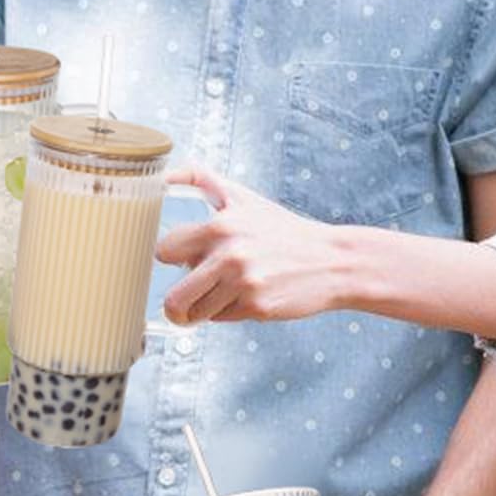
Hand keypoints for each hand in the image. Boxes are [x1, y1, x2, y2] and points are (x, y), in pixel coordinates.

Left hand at [155, 166, 348, 324]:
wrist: (332, 260)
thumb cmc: (283, 231)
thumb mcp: (244, 198)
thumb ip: (201, 180)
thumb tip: (163, 177)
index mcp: (220, 226)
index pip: (164, 251)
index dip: (169, 258)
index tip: (178, 260)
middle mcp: (229, 255)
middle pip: (173, 299)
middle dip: (177, 303)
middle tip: (187, 296)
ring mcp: (243, 284)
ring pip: (197, 314)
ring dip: (204, 308)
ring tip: (225, 291)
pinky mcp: (257, 307)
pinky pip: (221, 319)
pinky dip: (228, 311)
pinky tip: (247, 295)